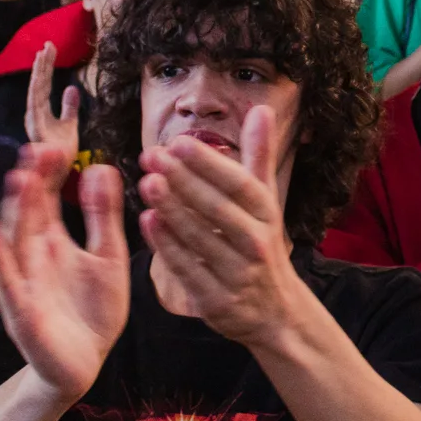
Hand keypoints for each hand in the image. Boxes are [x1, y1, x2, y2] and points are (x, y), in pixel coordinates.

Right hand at [0, 141, 130, 404]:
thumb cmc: (93, 310)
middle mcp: (34, 256)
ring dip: (14, 210)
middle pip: (28, 213)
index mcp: (55, 241)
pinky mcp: (21, 309)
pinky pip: (5, 279)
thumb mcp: (109, 256)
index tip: (53, 146)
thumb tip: (100, 168)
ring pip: (14, 240)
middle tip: (37, 150)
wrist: (86, 364)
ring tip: (18, 179)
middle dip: (31, 183)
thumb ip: (104, 216)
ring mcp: (25, 281)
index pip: (48, 199)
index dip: (48, 174)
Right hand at [24, 42, 81, 154]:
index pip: (44, 84)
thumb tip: (71, 87)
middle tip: (48, 44)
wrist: (59, 173)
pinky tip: (39, 78)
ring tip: (42, 56)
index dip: (46, 66)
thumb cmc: (61, 150)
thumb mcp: (69, 124)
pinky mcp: (37, 133)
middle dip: (42, 64)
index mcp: (41, 111)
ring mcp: (35, 123)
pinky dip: (36, 93)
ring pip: (35, 93)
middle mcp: (35, 115)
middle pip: (38, 85)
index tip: (50, 47)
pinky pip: (36, 110)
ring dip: (38, 73)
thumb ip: (69, 107)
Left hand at [137, 105, 303, 348]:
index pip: (239, 184)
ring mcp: (238, 273)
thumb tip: (262, 109)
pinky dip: (168, 246)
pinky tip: (147, 223)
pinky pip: (188, 270)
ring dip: (173, 211)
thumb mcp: (266, 199)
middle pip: (218, 208)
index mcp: (267, 213)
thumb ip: (259, 155)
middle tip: (151, 155)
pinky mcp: (218, 300)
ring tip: (145, 183)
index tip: (178, 141)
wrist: (275, 311)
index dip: (208, 163)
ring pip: (201, 239)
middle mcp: (256, 242)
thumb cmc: (260, 242)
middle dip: (184, 181)